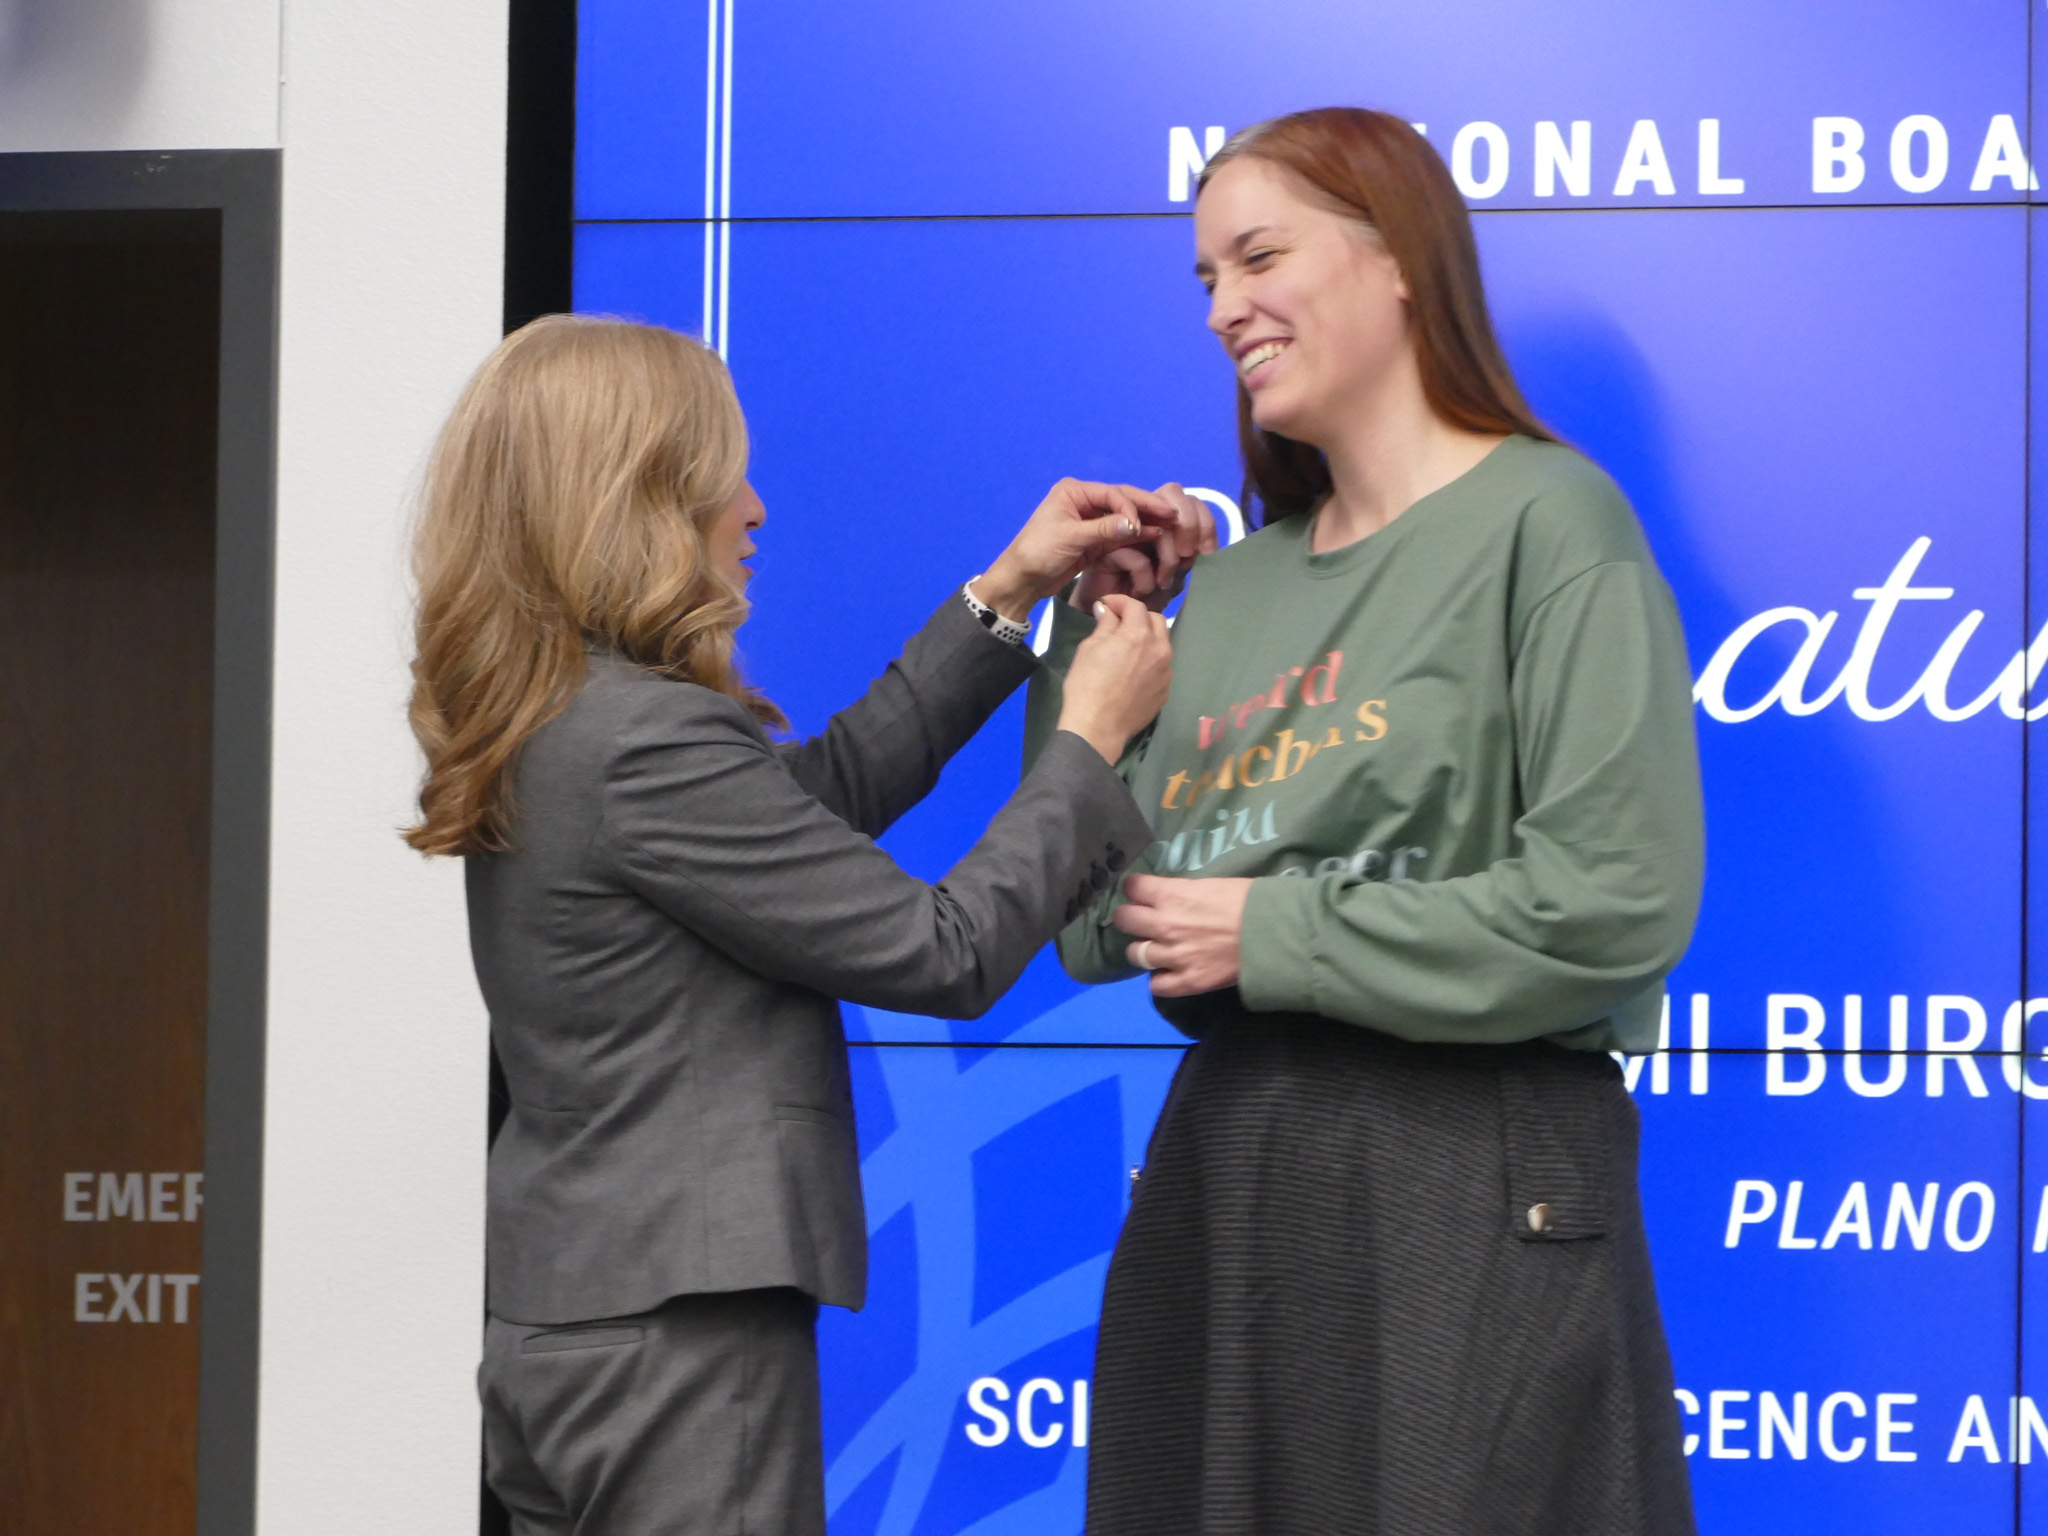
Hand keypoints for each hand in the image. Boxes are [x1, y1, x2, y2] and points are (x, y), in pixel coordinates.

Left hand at [973, 480, 1183, 620]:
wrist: (1022, 579)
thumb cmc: (1037, 553)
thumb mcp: (1070, 539)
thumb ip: (1103, 530)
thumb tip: (1135, 524)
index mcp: (1074, 492)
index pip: (1112, 494)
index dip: (1132, 507)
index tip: (1144, 524)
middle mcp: (1085, 501)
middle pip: (1123, 501)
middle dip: (1147, 508)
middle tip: (1173, 515)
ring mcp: (1091, 520)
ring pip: (1125, 517)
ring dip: (1146, 522)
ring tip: (1170, 526)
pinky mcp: (1095, 539)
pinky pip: (1121, 533)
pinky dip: (1137, 536)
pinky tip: (1155, 536)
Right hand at [1057, 596, 1172, 762]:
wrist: (1098, 727)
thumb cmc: (1087, 684)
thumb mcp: (1089, 648)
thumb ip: (1104, 625)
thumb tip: (1107, 610)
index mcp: (1139, 635)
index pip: (1136, 606)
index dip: (1119, 602)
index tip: (1106, 605)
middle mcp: (1160, 650)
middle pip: (1157, 621)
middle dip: (1139, 617)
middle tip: (1119, 623)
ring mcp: (1166, 672)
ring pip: (1162, 645)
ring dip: (1147, 639)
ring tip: (1127, 648)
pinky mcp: (1165, 691)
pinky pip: (1160, 668)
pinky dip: (1149, 662)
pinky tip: (1132, 673)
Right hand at [1074, 483, 1218, 612]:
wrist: (1118, 613)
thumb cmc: (1149, 593)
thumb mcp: (1179, 572)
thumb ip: (1193, 552)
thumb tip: (1205, 543)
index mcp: (1164, 516)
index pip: (1190, 500)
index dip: (1205, 522)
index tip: (1207, 553)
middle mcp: (1144, 514)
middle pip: (1173, 493)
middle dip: (1189, 527)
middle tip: (1187, 559)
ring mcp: (1123, 527)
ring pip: (1158, 526)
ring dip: (1169, 560)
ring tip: (1163, 584)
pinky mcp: (1106, 548)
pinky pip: (1138, 558)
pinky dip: (1146, 580)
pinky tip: (1139, 591)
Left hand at [1113, 873, 1250, 996]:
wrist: (1274, 933)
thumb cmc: (1249, 900)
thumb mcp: (1211, 884)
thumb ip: (1184, 893)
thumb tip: (1173, 897)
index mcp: (1172, 895)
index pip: (1132, 888)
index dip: (1135, 889)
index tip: (1140, 891)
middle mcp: (1165, 925)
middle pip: (1125, 920)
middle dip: (1130, 917)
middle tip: (1141, 920)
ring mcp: (1174, 956)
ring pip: (1135, 954)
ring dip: (1143, 949)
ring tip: (1155, 948)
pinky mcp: (1188, 982)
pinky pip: (1157, 986)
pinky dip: (1160, 980)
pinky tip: (1169, 973)